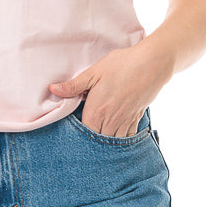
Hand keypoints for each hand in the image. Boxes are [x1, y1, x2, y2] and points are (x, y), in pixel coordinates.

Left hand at [48, 42, 173, 135]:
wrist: (152, 63)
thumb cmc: (122, 65)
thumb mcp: (94, 72)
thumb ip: (74, 85)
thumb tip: (53, 90)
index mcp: (96, 111)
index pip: (83, 133)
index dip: (77, 136)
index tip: (72, 133)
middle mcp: (110, 121)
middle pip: (97, 142)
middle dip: (90, 142)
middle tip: (83, 140)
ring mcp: (125, 121)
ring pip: (112, 143)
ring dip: (105, 143)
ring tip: (98, 139)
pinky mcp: (136, 119)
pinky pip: (127, 138)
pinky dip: (121, 141)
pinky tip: (115, 137)